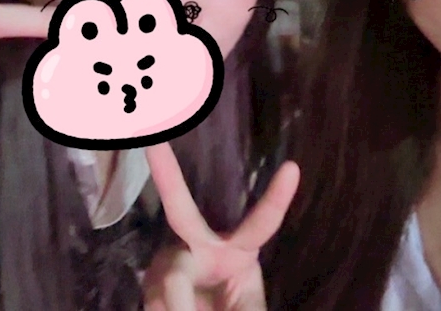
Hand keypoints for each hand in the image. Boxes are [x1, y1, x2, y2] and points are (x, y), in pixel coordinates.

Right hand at [143, 142, 299, 310]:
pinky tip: (170, 310)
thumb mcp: (248, 307)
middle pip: (182, 210)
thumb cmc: (228, 305)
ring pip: (172, 278)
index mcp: (238, 248)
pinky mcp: (148, 284)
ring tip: (185, 308)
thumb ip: (246, 307)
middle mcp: (199, 245)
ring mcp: (169, 263)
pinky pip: (155, 301)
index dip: (276, 197)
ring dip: (180, 302)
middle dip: (167, 174)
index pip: (262, 222)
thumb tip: (190, 290)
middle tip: (154, 145)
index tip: (292, 167)